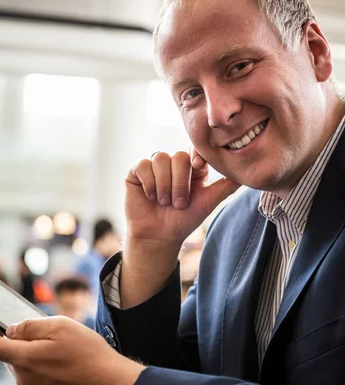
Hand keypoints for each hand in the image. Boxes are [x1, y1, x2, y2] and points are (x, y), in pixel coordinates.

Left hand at [0, 317, 143, 384]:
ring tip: (61, 349)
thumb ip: (30, 326)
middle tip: (45, 333)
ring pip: (24, 368)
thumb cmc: (90, 356)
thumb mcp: (61, 326)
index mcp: (25, 360)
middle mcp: (25, 381)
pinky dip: (43, 369)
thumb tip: (12, 329)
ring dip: (34, 356)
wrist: (111, 384)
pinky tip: (65, 364)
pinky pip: (36, 380)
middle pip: (10, 356)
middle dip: (20, 342)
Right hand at [125, 149, 239, 245]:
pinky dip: (149, 184)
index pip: (195, 149)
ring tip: (164, 202)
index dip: (196, 155)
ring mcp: (154, 166)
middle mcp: (173, 163)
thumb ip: (226, 186)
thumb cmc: (184, 220)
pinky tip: (151, 197)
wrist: (159, 236)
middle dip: (180, 183)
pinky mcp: (137, 171)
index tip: (198, 168)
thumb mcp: (209, 201)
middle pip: (178, 156)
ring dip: (164, 185)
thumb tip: (247, 173)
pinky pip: (143, 165)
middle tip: (178, 204)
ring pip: (160, 159)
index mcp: (191, 166)